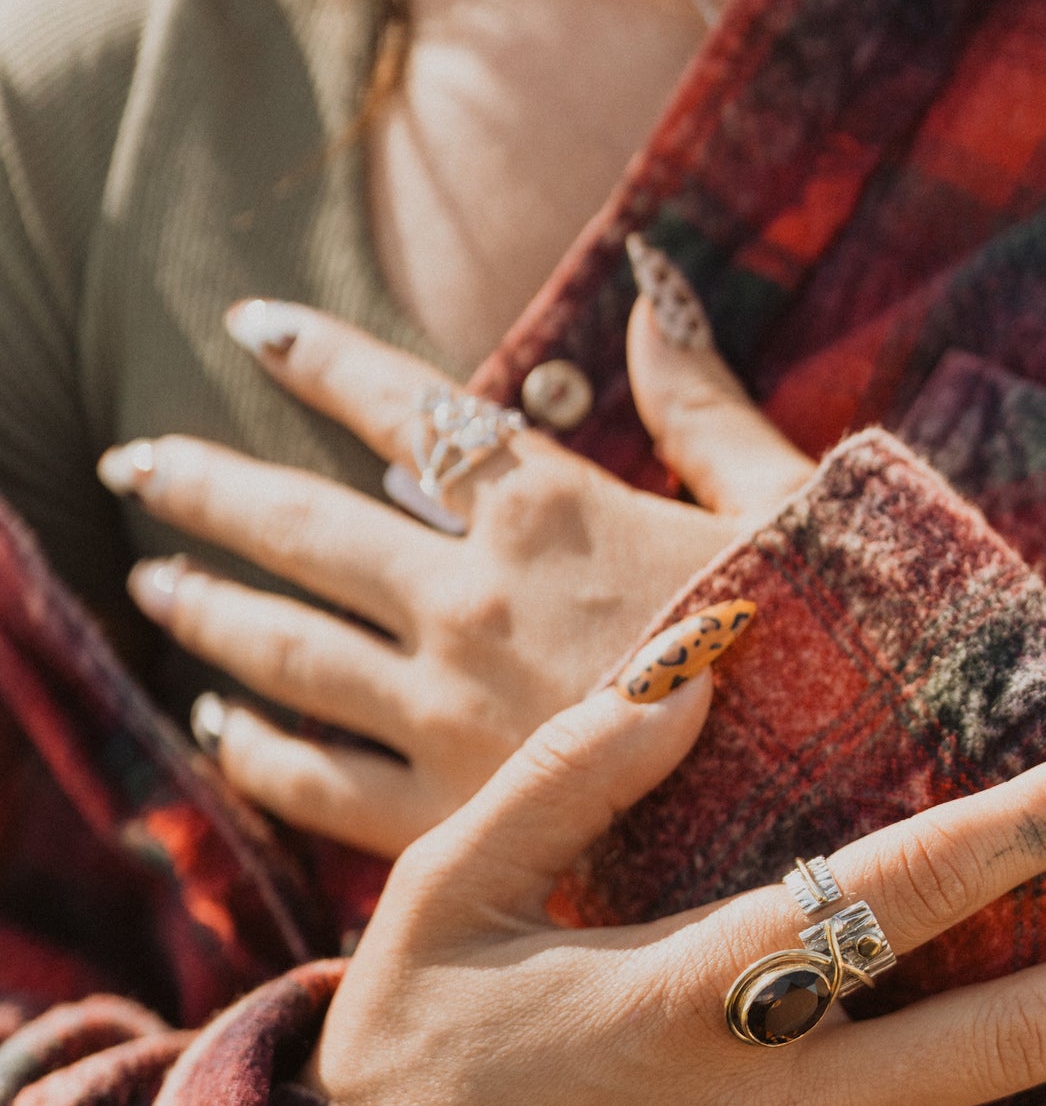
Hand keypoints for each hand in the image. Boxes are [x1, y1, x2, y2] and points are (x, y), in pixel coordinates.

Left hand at [100, 245, 815, 855]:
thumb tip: (651, 287)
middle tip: (140, 465)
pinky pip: (319, 782)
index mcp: (551, 512)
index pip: (404, 408)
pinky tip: (222, 728)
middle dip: (205, 490)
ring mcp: (449, 716)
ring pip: (283, 651)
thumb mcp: (783, 502)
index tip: (251, 329)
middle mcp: (471, 603)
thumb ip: (700, 399)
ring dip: (207, 608)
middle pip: (300, 529)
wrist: (846, 813)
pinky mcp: (453, 819)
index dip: (319, 360)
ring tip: (155, 582)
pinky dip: (258, 751)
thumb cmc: (832, 654)